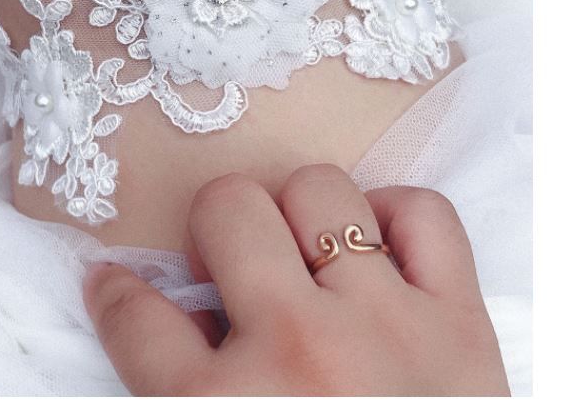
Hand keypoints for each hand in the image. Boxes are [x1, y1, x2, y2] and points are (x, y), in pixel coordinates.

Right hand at [83, 163, 509, 395]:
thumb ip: (171, 385)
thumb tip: (153, 300)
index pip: (133, 315)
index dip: (115, 292)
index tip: (114, 282)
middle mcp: (298, 351)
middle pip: (227, 208)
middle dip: (215, 228)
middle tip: (229, 269)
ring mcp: (385, 328)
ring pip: (319, 189)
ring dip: (298, 218)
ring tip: (305, 261)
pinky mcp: (461, 327)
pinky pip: (424, 214)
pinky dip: (393, 219)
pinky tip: (376, 256)